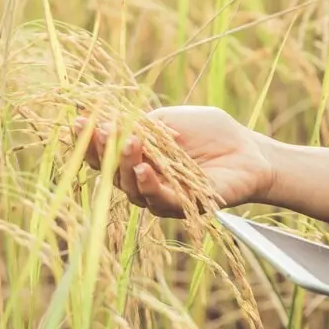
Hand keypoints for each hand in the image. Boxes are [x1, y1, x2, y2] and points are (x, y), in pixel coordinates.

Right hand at [73, 106, 277, 217]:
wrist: (249, 150)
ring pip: (132, 188)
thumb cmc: (211, 132)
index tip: (79, 121)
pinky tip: (145, 171)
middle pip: (112, 173)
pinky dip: (150, 185)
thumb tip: (107, 124)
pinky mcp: (184, 208)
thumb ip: (142, 125)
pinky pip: (161, 201)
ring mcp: (162, 197)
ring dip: (127, 165)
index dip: (89, 140)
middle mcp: (143, 181)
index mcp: (137, 158)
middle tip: (103, 130)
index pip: (105, 153)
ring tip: (131, 144)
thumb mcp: (170, 120)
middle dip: (104, 151)